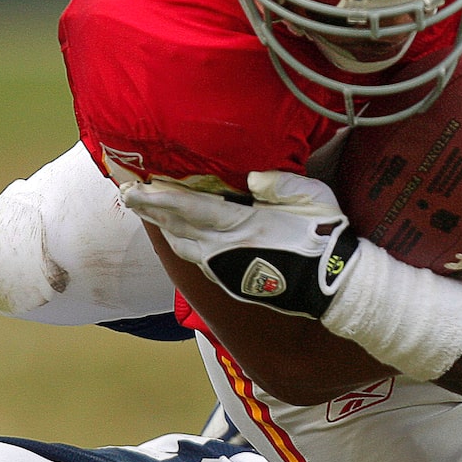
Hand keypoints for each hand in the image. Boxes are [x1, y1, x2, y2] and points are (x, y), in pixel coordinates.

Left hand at [120, 171, 358, 319]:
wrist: (332, 285)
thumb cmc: (324, 236)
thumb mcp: (312, 196)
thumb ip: (281, 183)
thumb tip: (252, 177)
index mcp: (245, 224)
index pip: (194, 208)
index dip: (163, 198)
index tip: (138, 188)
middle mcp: (227, 248)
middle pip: (179, 228)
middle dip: (152, 211)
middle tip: (129, 195)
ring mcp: (227, 268)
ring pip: (184, 246)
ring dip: (163, 228)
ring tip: (149, 212)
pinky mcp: (231, 281)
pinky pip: (197, 259)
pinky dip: (181, 243)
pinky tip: (178, 236)